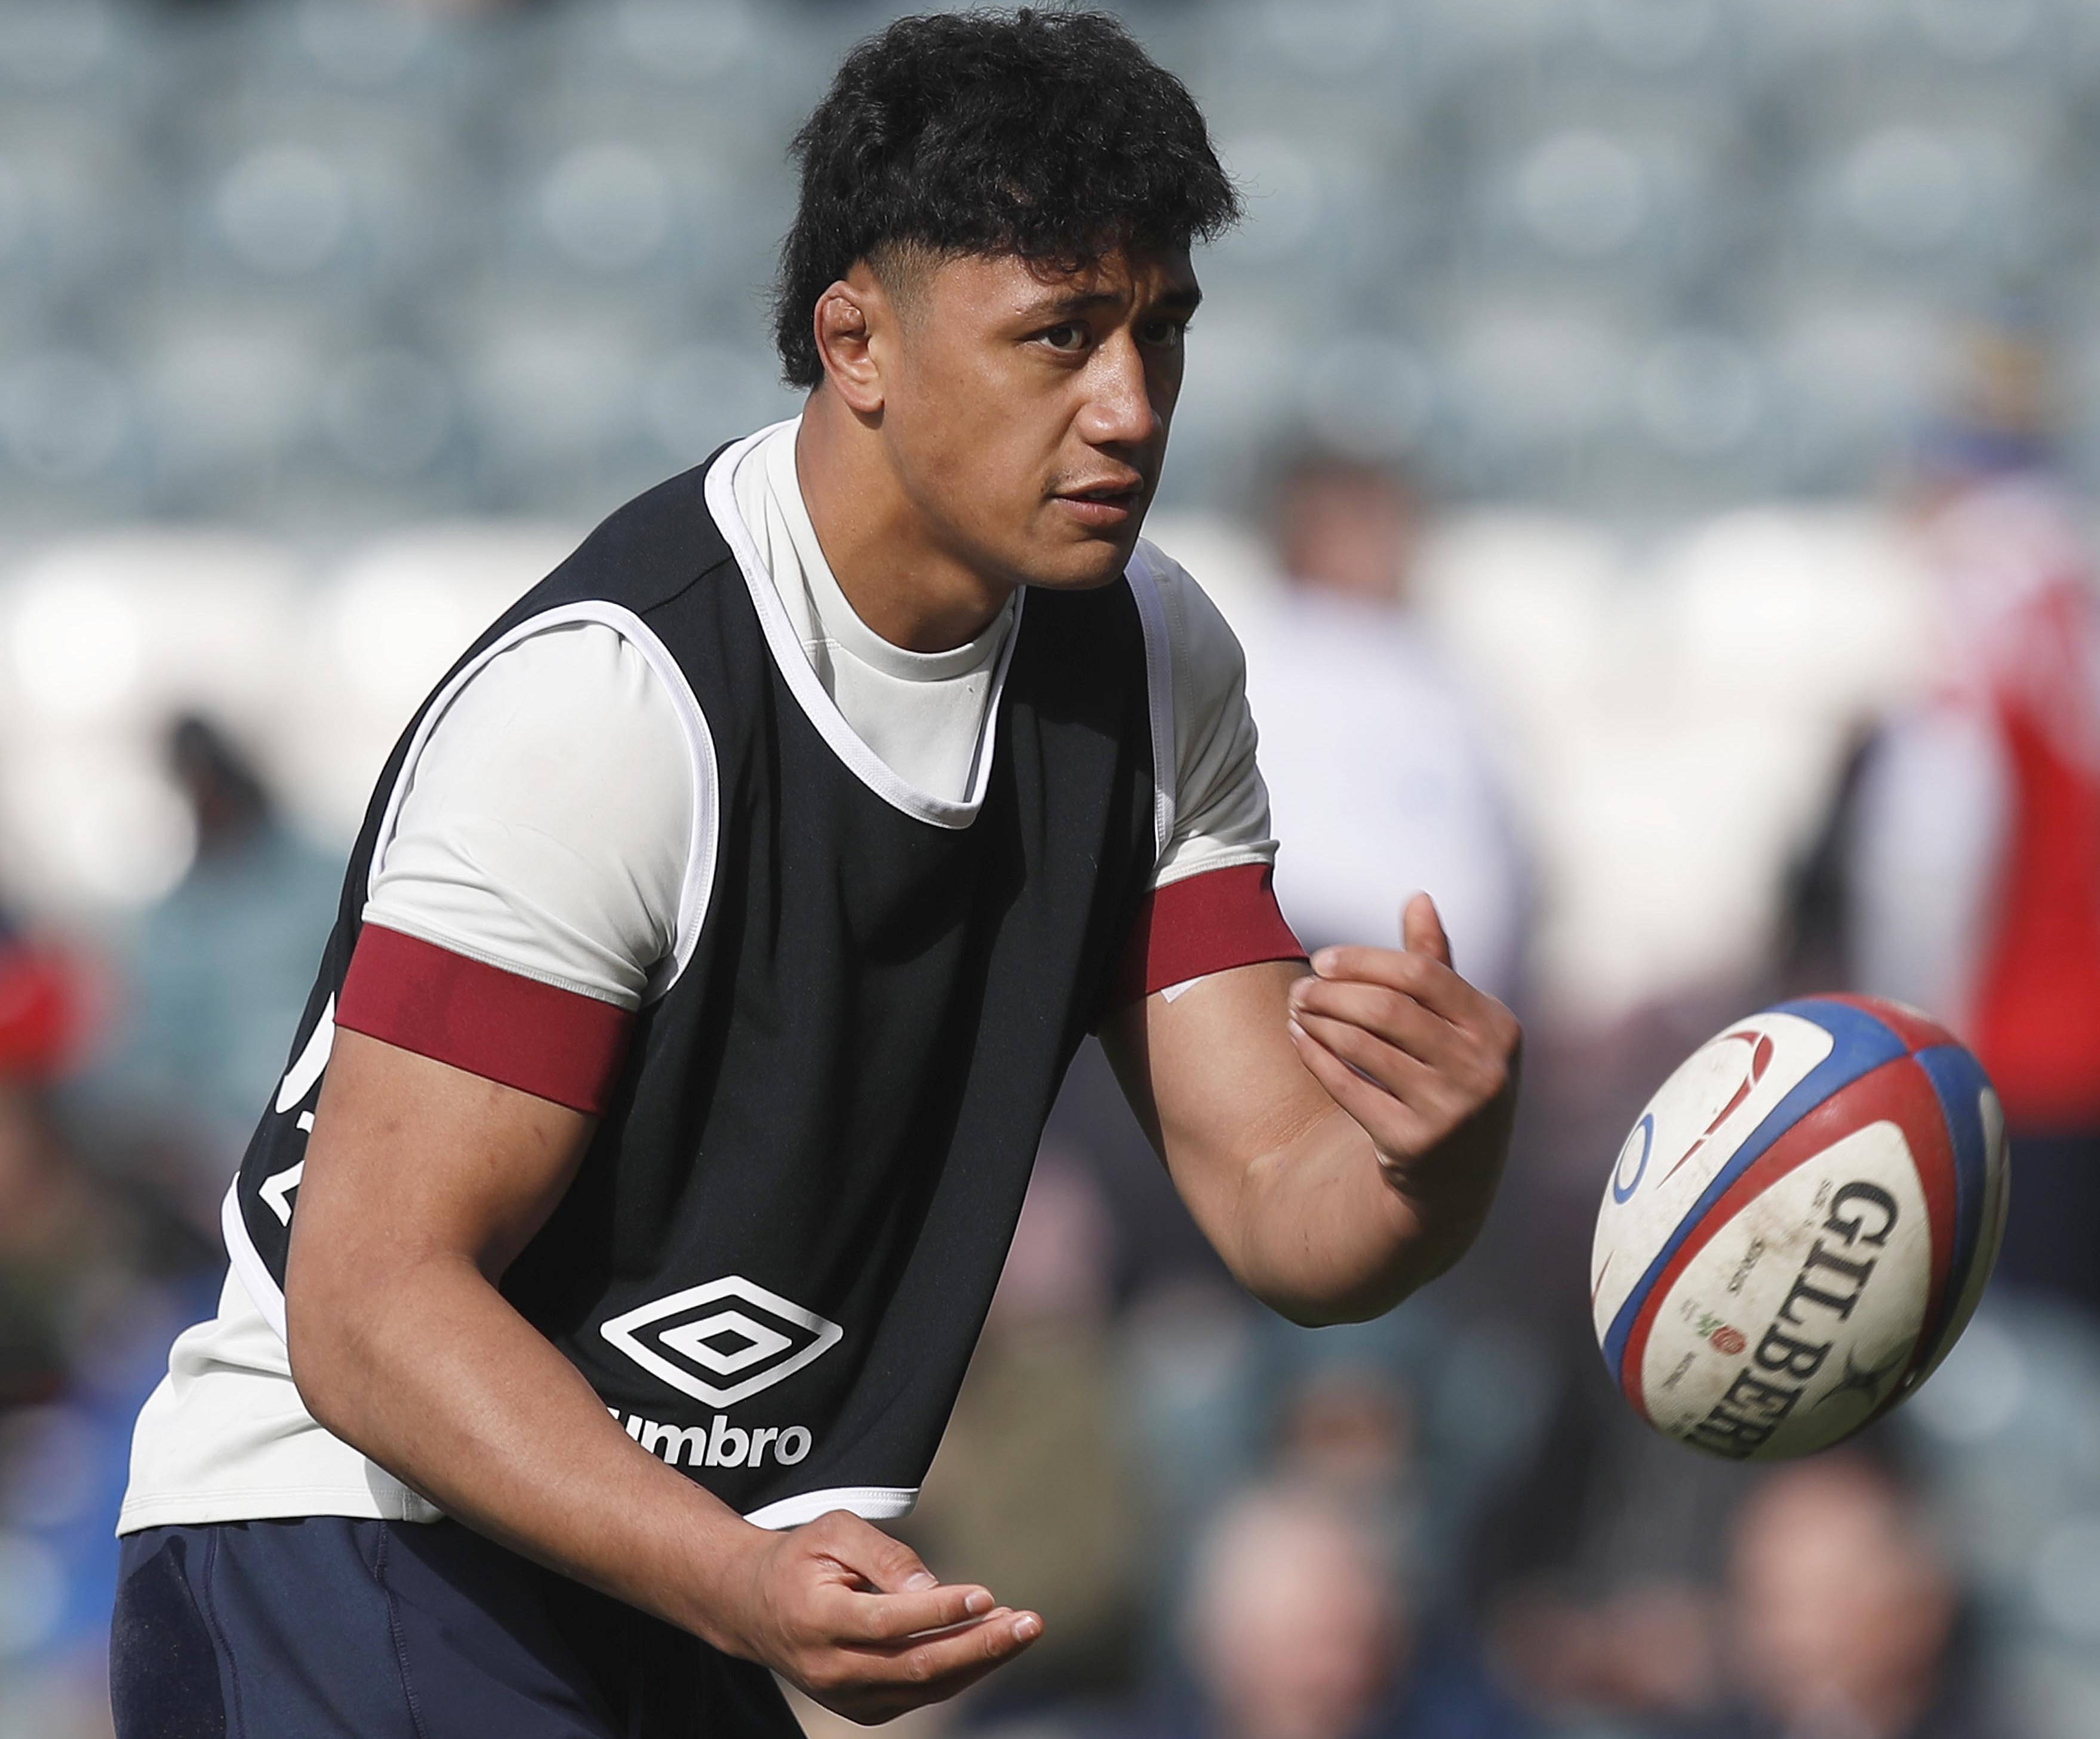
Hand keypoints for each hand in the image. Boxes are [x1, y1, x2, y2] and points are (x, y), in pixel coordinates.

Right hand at [715, 1509, 1041, 1722]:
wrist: (754, 1608)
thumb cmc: (801, 1558)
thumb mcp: (834, 1530)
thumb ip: (883, 1554)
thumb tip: (933, 1588)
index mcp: (818, 1619)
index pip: (888, 1623)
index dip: (939, 1612)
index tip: (986, 1595)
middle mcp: (832, 1668)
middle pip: (916, 1666)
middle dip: (980, 1647)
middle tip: (1029, 1623)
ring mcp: (847, 1696)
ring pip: (925, 1686)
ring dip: (980, 1660)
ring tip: (1022, 1630)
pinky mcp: (863, 1708)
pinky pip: (920, 1693)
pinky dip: (960, 1671)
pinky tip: (989, 1642)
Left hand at [1284, 893, 1519, 1266]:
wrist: (1455, 1181)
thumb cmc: (1451, 1081)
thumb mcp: (1459, 1026)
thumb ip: (1436, 964)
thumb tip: (1419, 898)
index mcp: (1499, 1028)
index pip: (1420, 973)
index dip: (1363, 961)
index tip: (1323, 960)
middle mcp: (1484, 1070)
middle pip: (1387, 1008)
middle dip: (1332, 992)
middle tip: (1299, 987)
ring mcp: (1453, 1112)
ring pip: (1363, 1046)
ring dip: (1319, 1022)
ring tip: (1296, 1010)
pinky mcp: (1415, 1145)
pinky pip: (1349, 1088)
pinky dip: (1318, 1058)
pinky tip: (1300, 1040)